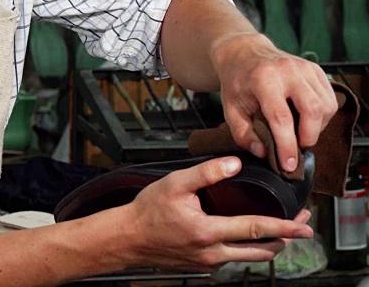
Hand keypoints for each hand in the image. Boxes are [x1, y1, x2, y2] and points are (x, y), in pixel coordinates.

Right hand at [121, 157, 312, 272]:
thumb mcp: (175, 184)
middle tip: (301, 227)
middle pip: (260, 252)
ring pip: (247, 258)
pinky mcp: (201, 266)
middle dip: (285, 240)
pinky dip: (245, 249)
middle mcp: (211, 253)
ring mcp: (207, 263)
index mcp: (207, 232)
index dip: (283, 227)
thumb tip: (234, 164)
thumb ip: (206, 172)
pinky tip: (244, 237)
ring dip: (268, 246)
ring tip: (280, 233)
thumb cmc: (147, 211)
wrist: (127, 238)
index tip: (304, 226)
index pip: (255, 230)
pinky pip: (231, 259)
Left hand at [211, 33, 337, 171]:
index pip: (281, 118)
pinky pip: (329, 99)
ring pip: (325, 106)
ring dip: (316, 127)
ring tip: (299, 132)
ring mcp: (305, 68)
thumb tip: (263, 153)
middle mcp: (287, 71)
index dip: (287, 145)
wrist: (244, 54)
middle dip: (307, 136)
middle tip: (295, 146)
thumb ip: (243, 134)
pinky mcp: (316, 70)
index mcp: (263, 80)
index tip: (288, 165)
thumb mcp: (230, 109)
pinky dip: (322, 116)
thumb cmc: (237, 83)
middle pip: (312, 110)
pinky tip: (306, 119)